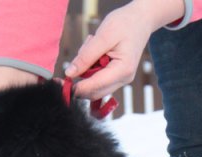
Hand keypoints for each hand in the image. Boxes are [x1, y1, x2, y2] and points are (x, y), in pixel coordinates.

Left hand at [66, 0, 183, 100]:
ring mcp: (121, 79)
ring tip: (92, 45)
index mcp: (123, 70)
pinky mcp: (117, 76)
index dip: (77, 87)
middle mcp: (124, 79)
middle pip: (95, 92)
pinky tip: (96, 51)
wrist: (140, 20)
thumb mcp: (103, 36)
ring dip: (86, 71)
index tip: (60, 82)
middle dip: (79, 82)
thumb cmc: (124, 24)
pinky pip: (98, 78)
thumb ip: (86, 56)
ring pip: (95, 86)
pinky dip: (91, 68)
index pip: (96, 86)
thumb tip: (69, 74)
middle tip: (69, 66)